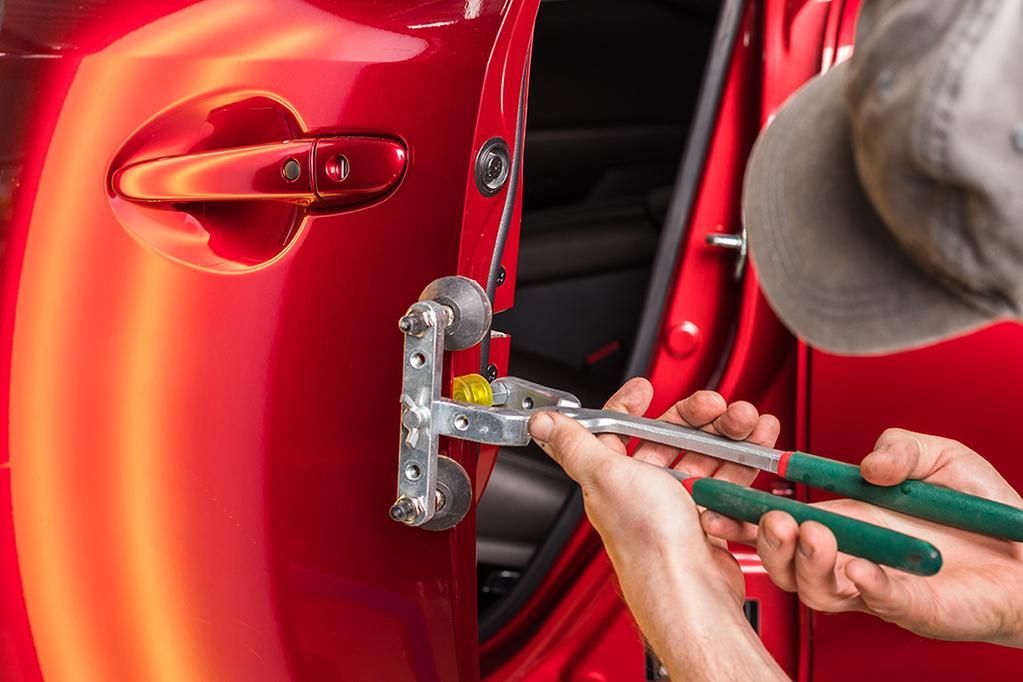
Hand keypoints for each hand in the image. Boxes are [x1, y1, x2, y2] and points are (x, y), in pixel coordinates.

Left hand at [529, 378, 785, 680]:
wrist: (690, 591)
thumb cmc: (648, 542)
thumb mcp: (605, 476)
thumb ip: (573, 444)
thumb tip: (541, 422)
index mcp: (614, 478)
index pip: (617, 431)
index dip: (629, 406)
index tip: (646, 388)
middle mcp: (644, 492)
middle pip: (670, 439)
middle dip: (698, 417)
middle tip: (721, 407)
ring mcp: (677, 508)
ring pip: (704, 458)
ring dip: (728, 437)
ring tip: (749, 425)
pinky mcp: (707, 525)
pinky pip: (726, 486)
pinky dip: (743, 468)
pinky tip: (753, 459)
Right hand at [705, 428, 1022, 646]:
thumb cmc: (982, 512)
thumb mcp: (937, 455)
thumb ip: (900, 446)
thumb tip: (869, 464)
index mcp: (847, 521)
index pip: (783, 524)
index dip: (746, 516)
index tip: (720, 502)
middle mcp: (853, 557)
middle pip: (786, 565)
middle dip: (767, 543)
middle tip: (773, 520)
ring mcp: (880, 586)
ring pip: (820, 591)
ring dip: (808, 564)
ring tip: (815, 536)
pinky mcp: (916, 607)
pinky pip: (881, 601)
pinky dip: (867, 585)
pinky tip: (861, 567)